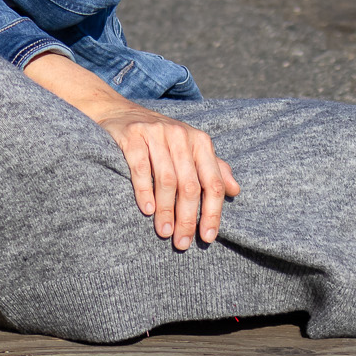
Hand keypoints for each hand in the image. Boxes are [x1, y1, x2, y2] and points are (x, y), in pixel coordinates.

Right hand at [96, 108, 239, 247]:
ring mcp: (156, 134)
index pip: (213, 182)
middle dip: (187, 218)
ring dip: (166, 210)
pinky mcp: (132, 136)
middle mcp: (180, 135)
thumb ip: (214, 168)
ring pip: (167, 179)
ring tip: (164, 232)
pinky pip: (141, 168)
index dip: (213, 212)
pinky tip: (147, 210)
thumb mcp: (190, 149)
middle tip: (182, 242)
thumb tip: (235, 191)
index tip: (207, 237)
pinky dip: (145, 191)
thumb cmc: (160, 138)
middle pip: (190, 185)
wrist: (119, 112)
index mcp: (200, 142)